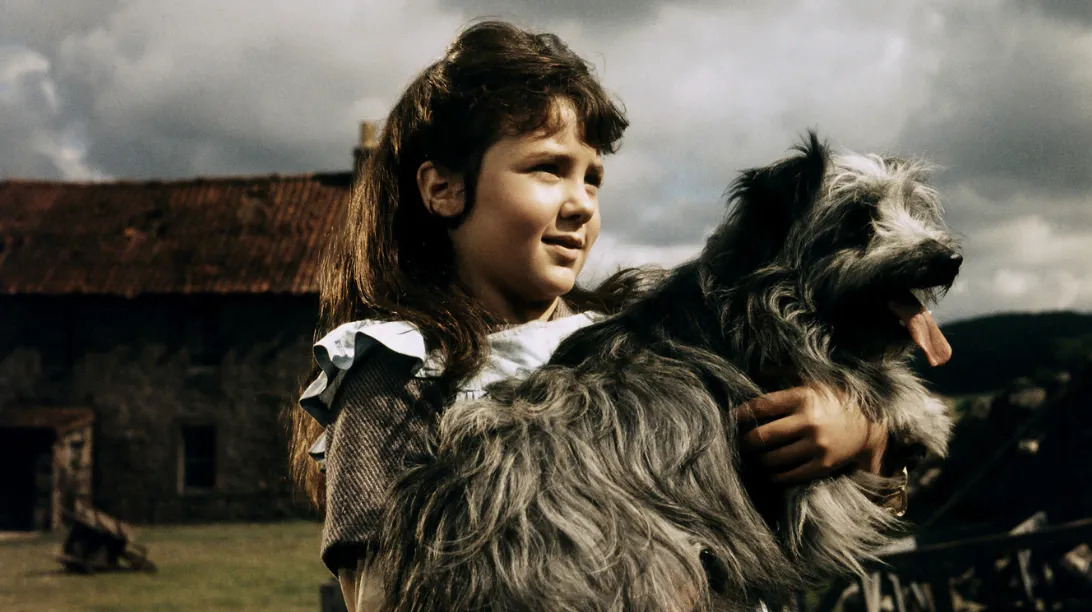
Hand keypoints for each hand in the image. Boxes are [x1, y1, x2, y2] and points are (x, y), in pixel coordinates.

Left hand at [740, 385, 887, 483]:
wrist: (871, 423)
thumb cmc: (834, 398)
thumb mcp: (811, 381)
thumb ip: (782, 374)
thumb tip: (753, 372)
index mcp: (803, 397)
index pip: (761, 406)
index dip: (740, 414)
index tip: (729, 420)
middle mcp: (808, 421)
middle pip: (762, 436)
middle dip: (744, 442)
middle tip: (737, 444)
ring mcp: (816, 445)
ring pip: (773, 458)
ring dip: (757, 460)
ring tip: (750, 458)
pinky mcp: (823, 464)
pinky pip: (790, 475)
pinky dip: (773, 476)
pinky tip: (767, 473)